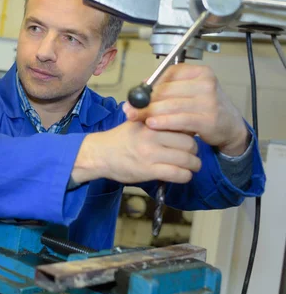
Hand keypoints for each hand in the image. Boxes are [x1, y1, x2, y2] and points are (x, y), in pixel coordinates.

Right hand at [72, 120, 201, 184]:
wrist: (99, 155)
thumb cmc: (119, 139)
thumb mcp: (136, 122)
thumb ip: (155, 118)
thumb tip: (180, 118)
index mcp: (150, 121)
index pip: (182, 124)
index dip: (190, 132)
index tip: (189, 137)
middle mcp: (152, 136)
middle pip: (189, 143)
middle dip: (194, 150)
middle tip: (192, 154)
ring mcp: (150, 154)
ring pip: (187, 159)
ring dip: (193, 165)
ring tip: (192, 166)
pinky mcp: (149, 171)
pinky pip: (178, 174)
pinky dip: (185, 176)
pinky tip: (183, 175)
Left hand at [123, 64, 249, 155]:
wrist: (230, 126)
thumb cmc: (204, 108)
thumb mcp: (188, 93)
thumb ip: (166, 89)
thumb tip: (138, 89)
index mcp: (200, 72)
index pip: (168, 74)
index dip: (147, 85)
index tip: (132, 95)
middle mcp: (206, 83)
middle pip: (167, 90)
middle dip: (144, 101)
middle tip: (128, 109)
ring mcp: (209, 101)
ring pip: (171, 105)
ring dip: (150, 112)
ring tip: (135, 117)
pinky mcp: (208, 118)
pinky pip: (180, 119)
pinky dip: (163, 122)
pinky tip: (151, 124)